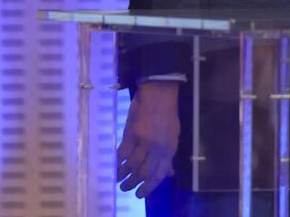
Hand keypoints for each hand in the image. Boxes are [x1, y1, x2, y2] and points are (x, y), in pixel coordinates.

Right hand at [117, 80, 180, 197]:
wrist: (159, 94)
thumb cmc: (168, 114)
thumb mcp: (174, 136)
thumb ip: (169, 156)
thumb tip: (168, 173)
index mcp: (169, 149)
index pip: (159, 175)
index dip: (149, 187)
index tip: (140, 195)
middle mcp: (157, 148)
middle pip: (143, 172)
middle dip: (133, 183)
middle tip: (125, 188)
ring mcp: (143, 141)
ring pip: (131, 164)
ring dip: (123, 174)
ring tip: (118, 179)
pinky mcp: (131, 133)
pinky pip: (122, 152)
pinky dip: (118, 160)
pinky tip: (115, 164)